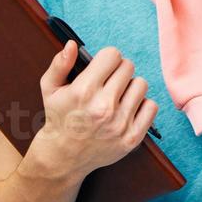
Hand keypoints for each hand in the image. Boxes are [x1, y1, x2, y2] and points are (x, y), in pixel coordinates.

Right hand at [28, 41, 157, 180]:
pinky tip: (127, 109)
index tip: (102, 67)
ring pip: (141, 84)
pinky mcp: (132, 138)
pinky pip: (151, 106)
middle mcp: (103, 107)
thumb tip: (72, 44)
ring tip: (117, 96)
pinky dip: (142, 105)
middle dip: (118, 71)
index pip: (112, 55)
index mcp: (83, 91)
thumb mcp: (50, 89)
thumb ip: (60, 64)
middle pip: (128, 67)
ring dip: (130, 87)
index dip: (107, 59)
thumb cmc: (59, 118)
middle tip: (109, 83)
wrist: (63, 157)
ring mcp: (119, 124)